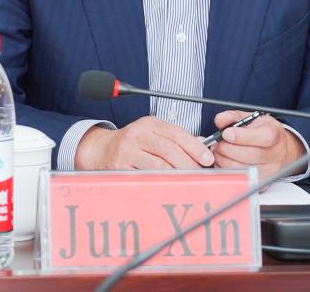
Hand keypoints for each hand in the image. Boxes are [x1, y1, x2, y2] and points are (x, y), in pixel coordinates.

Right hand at [75, 116, 215, 170]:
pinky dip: (161, 182)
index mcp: (149, 124)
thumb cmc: (132, 143)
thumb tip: (202, 146)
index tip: (208, 158)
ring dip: (177, 174)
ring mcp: (128, 152)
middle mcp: (138, 135)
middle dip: (189, 163)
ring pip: (159, 165)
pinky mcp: (121, 168)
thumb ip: (175, 138)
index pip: (177, 133)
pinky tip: (170, 185)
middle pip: (169, 150)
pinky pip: (146, 177)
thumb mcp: (152, 133)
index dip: (195, 147)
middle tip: (200, 172)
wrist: (101, 150)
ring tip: (188, 180)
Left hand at [212, 110, 305, 180]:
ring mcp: (269, 170)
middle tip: (219, 144)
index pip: (262, 137)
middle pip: (249, 155)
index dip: (241, 136)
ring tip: (220, 152)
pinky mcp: (262, 182)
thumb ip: (233, 117)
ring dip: (224, 160)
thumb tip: (220, 120)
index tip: (226, 133)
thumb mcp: (251, 118)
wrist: (279, 149)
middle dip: (228, 148)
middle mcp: (275, 154)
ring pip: (242, 169)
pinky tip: (225, 162)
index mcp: (273, 134)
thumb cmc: (263, 132)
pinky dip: (227, 171)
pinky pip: (240, 179)